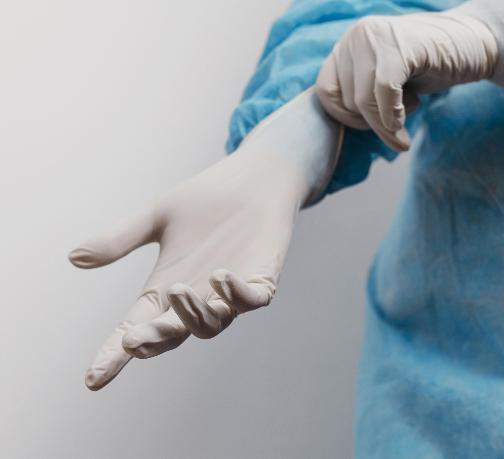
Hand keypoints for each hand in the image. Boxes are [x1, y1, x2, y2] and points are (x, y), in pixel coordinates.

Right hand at [70, 89, 341, 389]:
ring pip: (211, 325)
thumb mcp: (156, 218)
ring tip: (177, 290)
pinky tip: (220, 277)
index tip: (92, 378)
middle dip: (154, 340)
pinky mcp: (261, 281)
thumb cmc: (205, 201)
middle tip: (132, 340)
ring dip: (192, 314)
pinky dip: (236, 294)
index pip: (137, 327)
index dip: (115, 354)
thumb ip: (120, 239)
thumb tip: (74, 258)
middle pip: (172, 334)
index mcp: (166, 290)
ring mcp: (230, 295)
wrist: (252, 180)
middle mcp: (198, 299)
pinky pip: (251, 300)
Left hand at [316, 0, 503, 151]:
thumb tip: (341, 130)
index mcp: (348, 45)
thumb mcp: (384, 83)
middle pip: (347, 100)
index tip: (372, 126)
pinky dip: (394, 115)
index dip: (346, 118)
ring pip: (364, 99)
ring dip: (385, 126)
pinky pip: (385, 90)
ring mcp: (378, 36)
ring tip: (405, 125)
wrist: (473, 45)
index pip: (325, 93)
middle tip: (398, 124)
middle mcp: (357, 36)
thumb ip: (360, 96)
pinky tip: (406, 122)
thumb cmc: (428, 68)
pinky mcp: (401, 44)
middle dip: (372, 124)